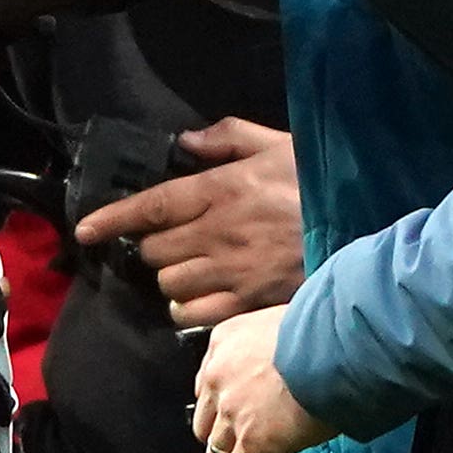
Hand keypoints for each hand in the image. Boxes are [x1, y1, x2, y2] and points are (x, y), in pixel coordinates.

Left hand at [77, 120, 302, 326]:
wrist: (366, 228)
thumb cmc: (321, 184)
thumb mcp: (280, 144)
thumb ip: (229, 137)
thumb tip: (186, 141)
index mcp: (223, 189)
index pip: (152, 206)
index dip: (113, 218)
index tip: (86, 229)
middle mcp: (219, 232)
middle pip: (155, 249)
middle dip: (153, 246)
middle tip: (171, 240)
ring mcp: (232, 271)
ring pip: (169, 283)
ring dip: (170, 276)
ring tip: (188, 267)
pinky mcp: (247, 302)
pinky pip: (192, 314)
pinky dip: (185, 308)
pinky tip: (199, 297)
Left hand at [191, 306, 331, 452]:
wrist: (338, 346)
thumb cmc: (326, 328)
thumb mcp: (286, 323)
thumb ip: (274, 344)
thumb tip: (291, 360)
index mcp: (224, 342)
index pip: (210, 382)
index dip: (224, 404)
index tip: (241, 416)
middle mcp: (218, 376)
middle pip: (207, 419)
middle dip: (225, 435)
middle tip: (248, 448)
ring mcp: (232, 412)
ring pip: (217, 452)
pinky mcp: (252, 443)